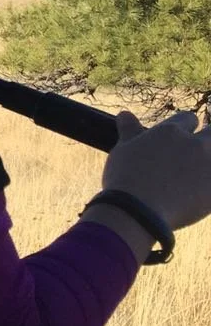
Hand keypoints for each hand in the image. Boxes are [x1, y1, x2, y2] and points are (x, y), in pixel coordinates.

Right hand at [100, 110, 210, 231]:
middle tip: (194, 154)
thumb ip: (129, 131)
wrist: (138, 212)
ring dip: (206, 163)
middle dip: (206, 139)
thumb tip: (124, 114)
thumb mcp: (123, 151)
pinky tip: (199, 194)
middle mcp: (195, 144)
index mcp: (170, 132)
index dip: (185, 128)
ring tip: (195, 175)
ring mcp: (209, 167)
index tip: (179, 139)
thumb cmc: (125, 178)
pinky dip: (208, 186)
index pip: (188, 119)